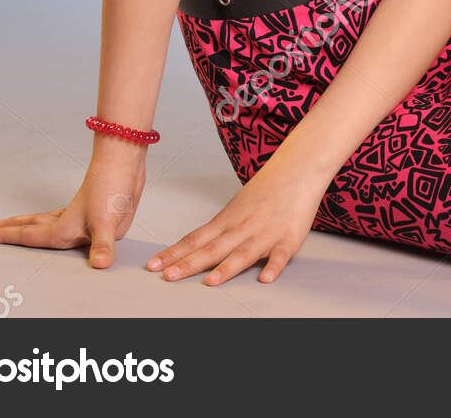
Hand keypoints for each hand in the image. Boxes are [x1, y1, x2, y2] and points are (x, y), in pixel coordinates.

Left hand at [0, 142, 146, 268]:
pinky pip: (62, 215)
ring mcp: (89, 219)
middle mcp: (84, 230)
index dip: (13, 237)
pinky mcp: (94, 207)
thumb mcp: (106, 218)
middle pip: (41, 233)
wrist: (128, 157)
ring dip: (31, 223)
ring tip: (11, 222)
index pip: (39, 239)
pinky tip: (49, 215)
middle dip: (17, 232)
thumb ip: (103, 245)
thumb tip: (101, 265)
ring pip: (50, 223)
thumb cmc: (116, 186)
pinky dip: (51, 216)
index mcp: (80, 234)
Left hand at [147, 153, 327, 285]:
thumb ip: (221, 229)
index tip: (153, 265)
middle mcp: (242, 228)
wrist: (297, 169)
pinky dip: (274, 266)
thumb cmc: (267, 189)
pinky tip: (265, 278)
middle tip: (169, 277)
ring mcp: (265, 233)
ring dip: (227, 268)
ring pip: (243, 253)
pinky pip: (280, 255)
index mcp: (227, 220)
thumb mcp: (237, 206)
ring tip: (211, 282)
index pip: (195, 239)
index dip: (174, 253)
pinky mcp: (289, 238)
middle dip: (189, 264)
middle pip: (212, 249)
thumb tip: (198, 246)